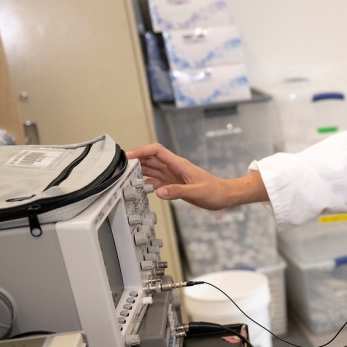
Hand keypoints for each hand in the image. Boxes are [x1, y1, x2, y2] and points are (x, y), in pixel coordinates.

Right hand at [126, 143, 267, 209]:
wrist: (225, 196)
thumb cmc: (215, 191)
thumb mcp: (196, 192)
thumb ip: (177, 191)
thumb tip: (159, 192)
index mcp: (179, 164)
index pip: (157, 151)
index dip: (142, 150)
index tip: (129, 156)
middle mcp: (174, 168)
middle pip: (151, 159)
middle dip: (136, 160)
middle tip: (122, 167)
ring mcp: (173, 176)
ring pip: (152, 169)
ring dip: (140, 170)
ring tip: (126, 175)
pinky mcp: (174, 184)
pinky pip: (157, 180)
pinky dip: (147, 182)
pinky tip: (140, 186)